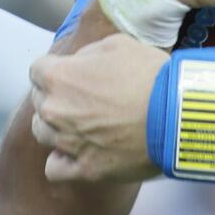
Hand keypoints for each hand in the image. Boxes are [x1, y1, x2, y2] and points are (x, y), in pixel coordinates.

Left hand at [29, 34, 168, 183]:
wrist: (176, 115)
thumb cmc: (150, 75)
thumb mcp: (118, 45)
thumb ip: (88, 54)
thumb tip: (79, 65)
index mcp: (59, 77)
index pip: (38, 71)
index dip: (57, 71)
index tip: (74, 75)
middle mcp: (54, 110)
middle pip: (40, 102)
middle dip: (59, 98)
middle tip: (88, 99)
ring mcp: (66, 142)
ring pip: (43, 133)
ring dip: (58, 127)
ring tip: (84, 126)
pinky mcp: (84, 169)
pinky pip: (55, 168)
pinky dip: (63, 161)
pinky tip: (78, 153)